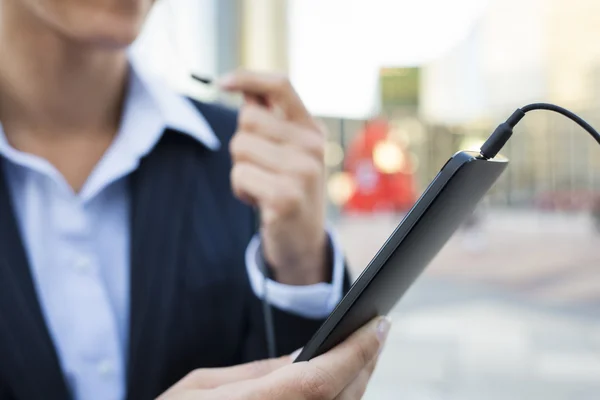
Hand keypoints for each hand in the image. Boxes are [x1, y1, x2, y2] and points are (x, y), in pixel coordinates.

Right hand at [157, 316, 390, 399]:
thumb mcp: (199, 387)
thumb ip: (256, 373)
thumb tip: (302, 358)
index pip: (321, 379)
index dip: (356, 351)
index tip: (378, 323)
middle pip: (342, 398)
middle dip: (365, 361)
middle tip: (377, 329)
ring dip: (359, 381)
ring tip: (366, 351)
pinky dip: (342, 399)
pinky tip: (344, 382)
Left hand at [221, 71, 328, 285]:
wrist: (303, 240)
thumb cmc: (288, 189)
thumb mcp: (288, 151)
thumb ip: (270, 120)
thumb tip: (239, 87)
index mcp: (312, 129)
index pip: (281, 85)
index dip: (248, 77)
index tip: (222, 83)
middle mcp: (312, 146)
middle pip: (247, 119)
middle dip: (242, 144)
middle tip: (260, 168)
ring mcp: (302, 172)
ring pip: (240, 147)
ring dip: (241, 169)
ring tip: (262, 185)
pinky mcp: (285, 196)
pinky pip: (240, 175)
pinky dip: (241, 190)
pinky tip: (260, 202)